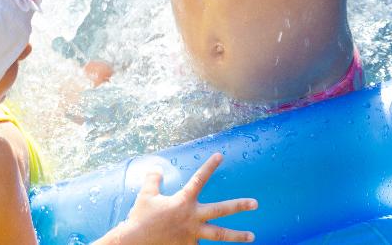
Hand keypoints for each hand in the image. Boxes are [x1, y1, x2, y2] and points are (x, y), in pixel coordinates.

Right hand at [116, 153, 256, 242]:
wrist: (136, 242)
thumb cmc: (140, 218)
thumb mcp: (146, 196)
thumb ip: (153, 181)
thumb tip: (156, 169)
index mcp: (183, 201)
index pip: (199, 179)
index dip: (210, 166)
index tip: (220, 155)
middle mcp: (192, 216)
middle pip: (221, 210)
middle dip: (239, 206)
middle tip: (255, 203)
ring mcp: (193, 233)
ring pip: (219, 234)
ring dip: (237, 235)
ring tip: (252, 236)